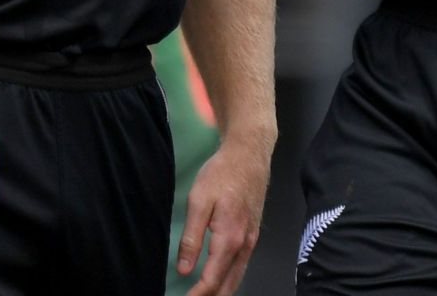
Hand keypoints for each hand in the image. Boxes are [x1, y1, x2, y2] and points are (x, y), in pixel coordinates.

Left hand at [175, 137, 269, 295]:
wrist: (249, 155)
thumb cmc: (222, 174)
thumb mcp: (198, 201)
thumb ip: (191, 237)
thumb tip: (183, 269)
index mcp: (229, 238)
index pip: (212, 279)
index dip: (197, 295)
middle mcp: (244, 244)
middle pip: (228, 285)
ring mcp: (251, 240)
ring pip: (237, 277)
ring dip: (221, 292)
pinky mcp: (252, 234)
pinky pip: (242, 265)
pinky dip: (230, 279)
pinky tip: (220, 280)